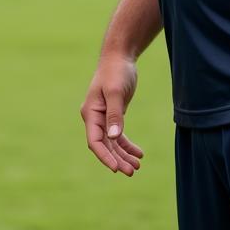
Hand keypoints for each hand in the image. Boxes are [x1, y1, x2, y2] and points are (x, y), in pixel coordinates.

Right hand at [81, 54, 144, 174]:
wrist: (119, 57)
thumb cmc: (115, 72)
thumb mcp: (116, 92)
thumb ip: (115, 115)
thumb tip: (113, 137)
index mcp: (90, 113)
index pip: (95, 141)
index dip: (105, 157)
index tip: (117, 169)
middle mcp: (94, 118)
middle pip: (104, 146)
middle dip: (117, 160)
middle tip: (132, 172)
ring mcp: (103, 118)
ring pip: (112, 143)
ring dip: (123, 155)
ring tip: (137, 166)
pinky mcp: (113, 115)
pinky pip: (118, 136)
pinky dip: (127, 145)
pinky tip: (139, 153)